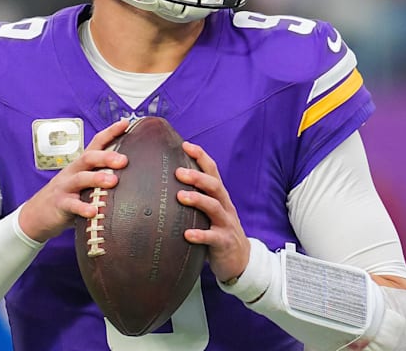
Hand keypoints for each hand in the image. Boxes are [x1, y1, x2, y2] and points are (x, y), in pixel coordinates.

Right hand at [19, 120, 129, 242]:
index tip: (125, 123)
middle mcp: (73, 171)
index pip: (96, 143)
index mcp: (81, 165)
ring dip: (97, 179)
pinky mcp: (60, 203)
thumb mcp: (84, 182)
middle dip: (106, 156)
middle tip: (123, 160)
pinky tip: (94, 211)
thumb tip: (131, 173)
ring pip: (81, 178)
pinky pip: (72, 205)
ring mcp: (65, 187)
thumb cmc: (68, 196)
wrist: (37, 214)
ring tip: (113, 182)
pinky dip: (83, 208)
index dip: (110, 132)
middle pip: (89, 158)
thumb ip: (102, 176)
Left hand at [176, 141, 250, 282]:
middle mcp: (224, 206)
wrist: (241, 261)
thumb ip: (195, 199)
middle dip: (197, 176)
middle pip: (214, 185)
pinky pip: (213, 238)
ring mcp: (226, 224)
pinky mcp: (225, 243)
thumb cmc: (218, 232)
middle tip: (178, 172)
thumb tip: (164, 185)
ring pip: (214, 207)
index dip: (201, 157)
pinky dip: (200, 235)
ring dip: (198, 200)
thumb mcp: (209, 213)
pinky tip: (187, 235)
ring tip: (181, 196)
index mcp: (219, 197)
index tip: (185, 145)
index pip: (212, 171)